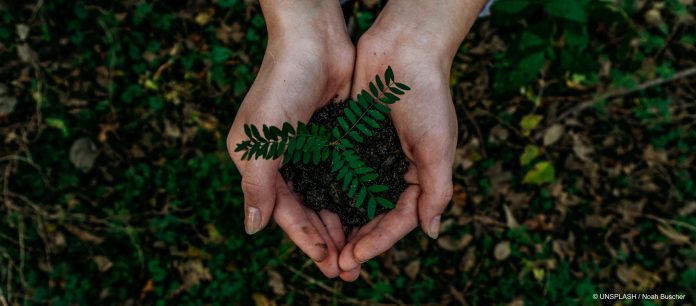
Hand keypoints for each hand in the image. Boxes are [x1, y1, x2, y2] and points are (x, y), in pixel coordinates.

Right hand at [226, 0, 353, 277]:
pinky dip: (352, 196)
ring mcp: (309, 149)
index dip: (304, 238)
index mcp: (258, 163)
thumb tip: (252, 229)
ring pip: (326, 196)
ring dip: (341, 223)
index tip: (327, 260)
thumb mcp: (262, 140)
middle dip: (325, 239)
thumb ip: (257, 186)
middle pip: (306, 209)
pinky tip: (368, 214)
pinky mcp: (333, 137)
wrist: (314, 40)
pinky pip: (343, 175)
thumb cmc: (281, 86)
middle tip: (347, 268)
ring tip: (359, 249)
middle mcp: (282, 160)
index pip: (283, 211)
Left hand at [337, 0, 485, 280]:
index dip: (379, 241)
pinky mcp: (351, 141)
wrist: (403, 49)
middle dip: (358, 241)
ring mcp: (371, 157)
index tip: (356, 256)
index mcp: (419, 176)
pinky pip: (338, 173)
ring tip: (323, 246)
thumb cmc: (427, 96)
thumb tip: (431, 232)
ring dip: (340, 224)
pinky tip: (312, 208)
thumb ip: (436, 190)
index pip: (399, 219)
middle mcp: (394, 170)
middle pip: (374, 216)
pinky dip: (328, 192)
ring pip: (353, 200)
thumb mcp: (438, 146)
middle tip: (337, 264)